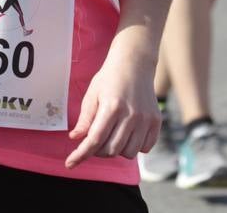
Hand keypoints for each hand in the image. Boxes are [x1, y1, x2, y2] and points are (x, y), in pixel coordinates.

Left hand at [66, 46, 158, 167]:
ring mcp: (145, 119)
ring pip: (129, 152)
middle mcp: (131, 115)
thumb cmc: (110, 77)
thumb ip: (85, 118)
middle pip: (111, 150)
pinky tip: (128, 134)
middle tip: (95, 140)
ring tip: (112, 135)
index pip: (94, 140)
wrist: (135, 62)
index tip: (70, 163)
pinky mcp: (156, 121)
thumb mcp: (92, 94)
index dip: (81, 154)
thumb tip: (76, 139)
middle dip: (99, 151)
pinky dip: (134, 146)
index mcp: (111, 107)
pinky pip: (145, 148)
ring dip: (117, 150)